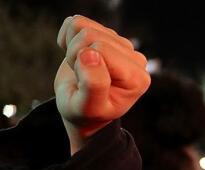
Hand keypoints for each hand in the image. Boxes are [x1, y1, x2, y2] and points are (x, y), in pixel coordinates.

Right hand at [54, 15, 150, 152]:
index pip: (100, 49)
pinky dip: (67, 38)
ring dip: (71, 48)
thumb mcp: (87, 107)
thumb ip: (93, 85)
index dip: (82, 65)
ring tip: (80, 69)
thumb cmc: (86, 113)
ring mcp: (121, 45)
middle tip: (81, 77)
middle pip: (91, 35)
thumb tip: (90, 53)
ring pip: (83, 27)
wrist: (83, 112)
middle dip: (76, 56)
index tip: (86, 86)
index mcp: (137, 77)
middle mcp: (135, 58)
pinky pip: (77, 22)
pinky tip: (76, 56)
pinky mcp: (106, 35)